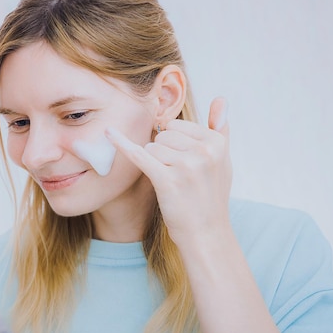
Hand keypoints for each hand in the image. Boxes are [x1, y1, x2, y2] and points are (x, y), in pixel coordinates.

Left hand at [106, 97, 231, 247]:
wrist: (206, 234)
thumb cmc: (211, 196)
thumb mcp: (223, 161)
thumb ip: (221, 128)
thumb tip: (221, 98)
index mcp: (217, 142)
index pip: (177, 126)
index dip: (175, 144)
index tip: (187, 165)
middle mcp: (204, 151)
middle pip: (163, 135)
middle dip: (164, 153)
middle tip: (180, 178)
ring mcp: (186, 166)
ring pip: (152, 147)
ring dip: (155, 165)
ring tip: (172, 184)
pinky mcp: (167, 180)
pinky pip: (140, 155)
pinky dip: (123, 144)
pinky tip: (109, 133)